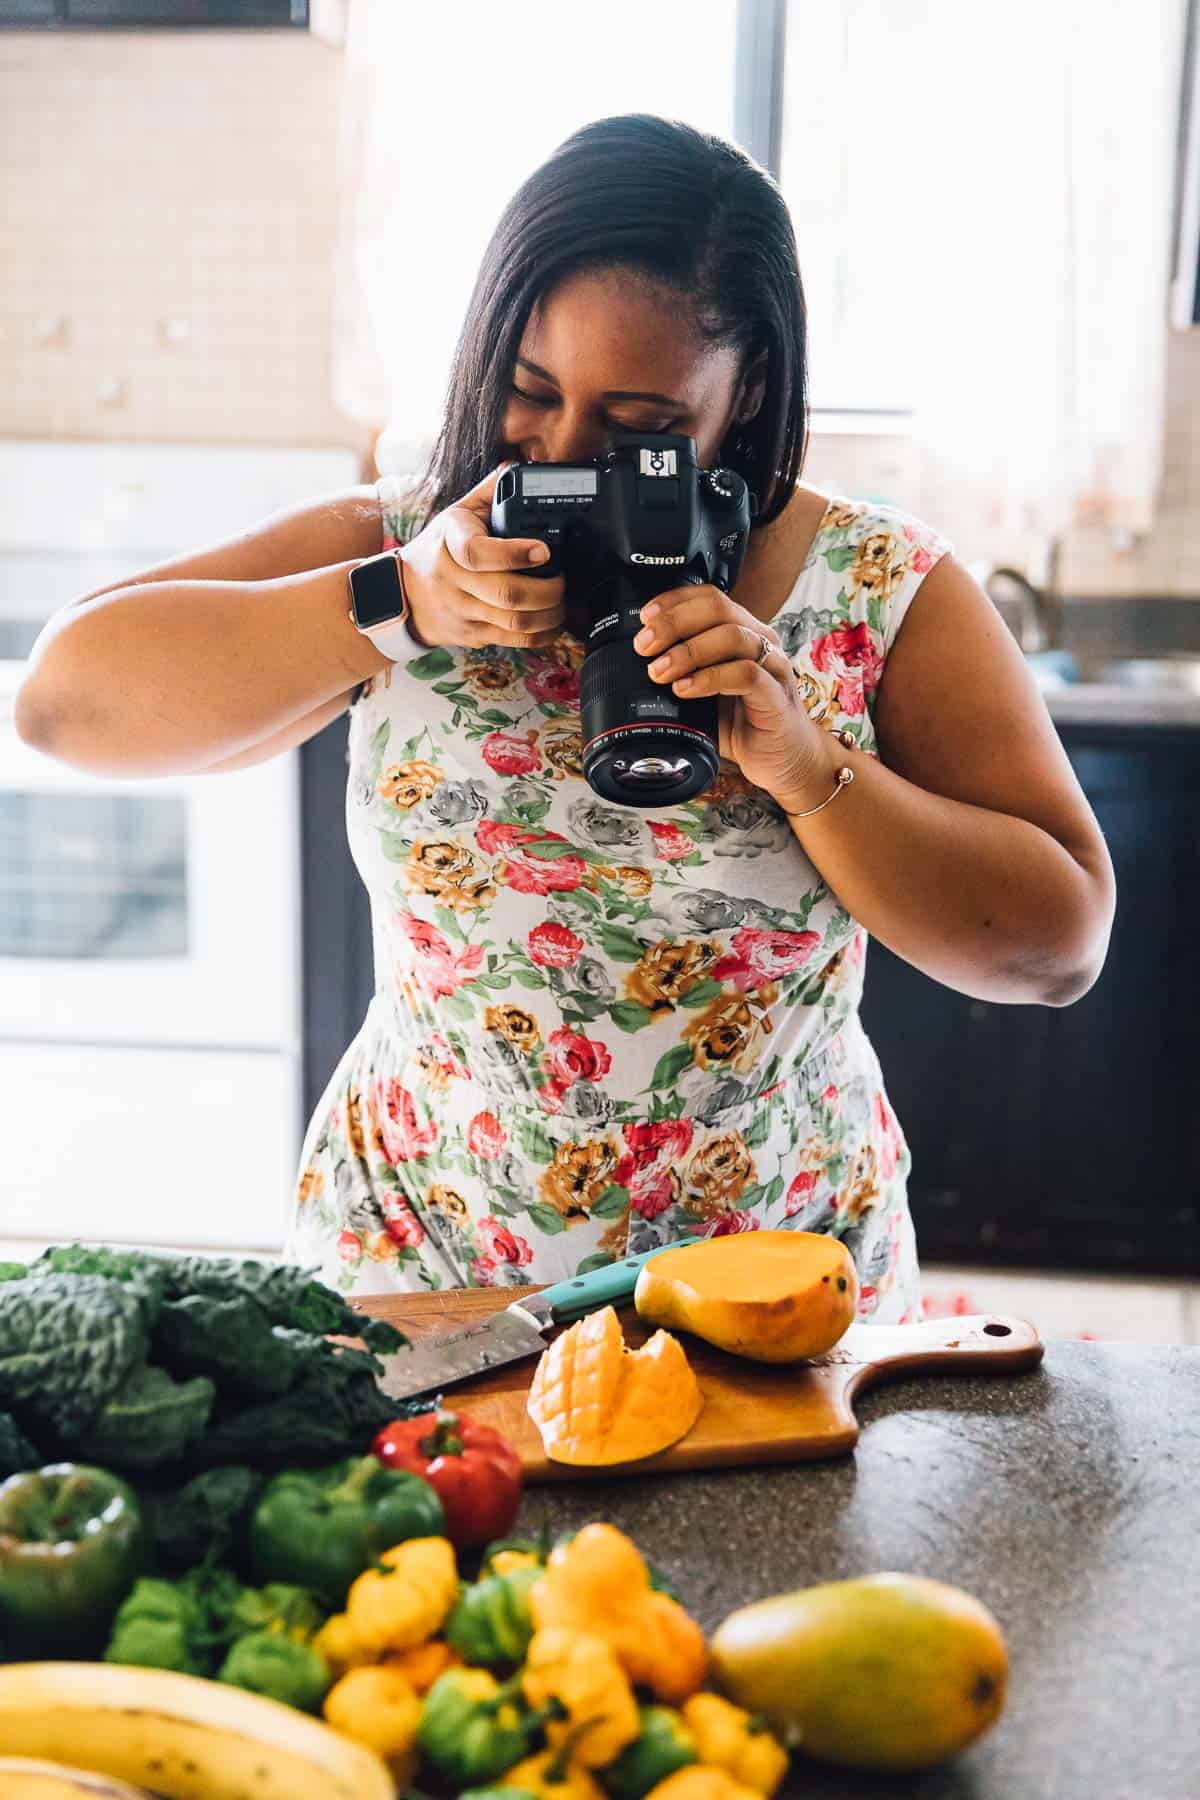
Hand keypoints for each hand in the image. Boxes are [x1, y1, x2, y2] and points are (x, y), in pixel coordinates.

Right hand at [398, 462, 564, 649]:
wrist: (404, 593)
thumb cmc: (439, 549)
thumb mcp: (456, 514)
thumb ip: (489, 491)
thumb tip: (521, 471)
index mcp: (451, 541)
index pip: (477, 553)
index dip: (515, 554)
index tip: (543, 550)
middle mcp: (453, 579)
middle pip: (507, 594)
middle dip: (547, 590)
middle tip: (563, 580)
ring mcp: (462, 611)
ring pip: (514, 622)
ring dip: (549, 615)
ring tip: (562, 602)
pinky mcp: (472, 634)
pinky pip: (513, 640)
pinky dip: (541, 635)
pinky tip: (552, 623)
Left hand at [633, 582, 838, 811]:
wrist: (783, 760)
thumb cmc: (744, 724)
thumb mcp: (705, 692)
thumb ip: (683, 673)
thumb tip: (638, 665)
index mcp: (744, 633)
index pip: (710, 598)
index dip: (675, 601)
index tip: (645, 618)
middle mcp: (762, 642)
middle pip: (719, 608)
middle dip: (674, 623)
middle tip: (644, 646)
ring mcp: (774, 667)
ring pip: (733, 636)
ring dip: (688, 651)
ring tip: (659, 672)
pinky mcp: (777, 696)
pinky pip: (747, 674)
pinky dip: (710, 679)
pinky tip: (686, 689)